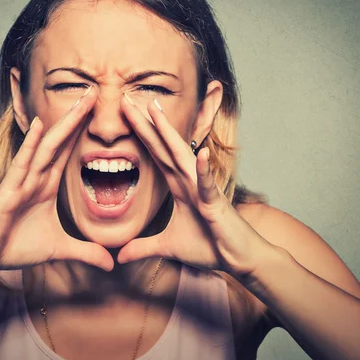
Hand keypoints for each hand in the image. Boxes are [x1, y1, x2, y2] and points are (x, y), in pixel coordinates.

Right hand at [0, 86, 113, 278]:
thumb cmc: (16, 246)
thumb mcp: (59, 249)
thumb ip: (85, 252)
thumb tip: (111, 263)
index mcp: (47, 185)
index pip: (69, 152)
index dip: (83, 131)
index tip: (101, 113)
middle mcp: (36, 177)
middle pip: (61, 141)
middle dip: (78, 117)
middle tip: (96, 92)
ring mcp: (22, 180)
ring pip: (46, 147)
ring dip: (63, 124)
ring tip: (80, 101)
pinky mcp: (8, 190)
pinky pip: (22, 164)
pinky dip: (31, 145)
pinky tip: (40, 126)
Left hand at [117, 94, 277, 278]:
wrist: (239, 259)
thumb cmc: (210, 246)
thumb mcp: (168, 247)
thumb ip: (143, 247)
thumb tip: (120, 255)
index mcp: (178, 186)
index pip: (155, 155)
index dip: (140, 135)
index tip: (123, 114)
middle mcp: (189, 181)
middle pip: (163, 147)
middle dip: (145, 124)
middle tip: (127, 99)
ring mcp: (203, 189)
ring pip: (182, 156)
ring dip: (169, 134)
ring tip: (155, 111)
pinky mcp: (215, 204)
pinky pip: (208, 185)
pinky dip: (204, 170)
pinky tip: (200, 153)